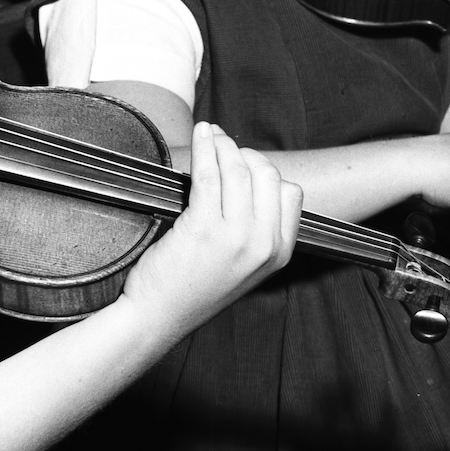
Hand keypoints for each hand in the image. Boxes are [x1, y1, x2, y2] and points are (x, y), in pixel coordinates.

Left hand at [120, 122, 300, 338]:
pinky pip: (210, 175)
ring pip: (239, 170)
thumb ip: (254, 230)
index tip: (240, 163)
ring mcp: (237, 237)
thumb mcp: (241, 264)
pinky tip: (200, 135)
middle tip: (221, 146)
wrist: (159, 317)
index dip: (264, 171)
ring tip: (208, 133)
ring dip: (222, 144)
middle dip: (244, 153)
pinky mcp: (204, 229)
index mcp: (279, 253)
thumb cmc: (192, 286)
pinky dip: (205, 148)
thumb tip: (247, 178)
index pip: (290, 194)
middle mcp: (264, 245)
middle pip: (268, 175)